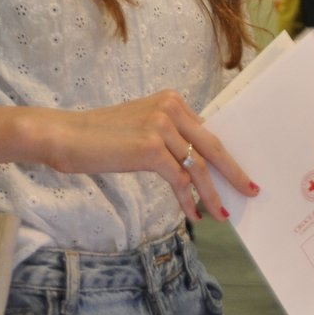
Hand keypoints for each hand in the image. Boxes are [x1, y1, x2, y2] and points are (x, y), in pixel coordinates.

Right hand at [34, 90, 256, 221]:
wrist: (63, 135)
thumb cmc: (98, 136)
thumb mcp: (140, 125)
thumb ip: (167, 134)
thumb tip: (193, 161)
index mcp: (172, 99)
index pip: (205, 132)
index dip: (223, 157)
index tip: (236, 173)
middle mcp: (171, 108)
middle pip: (212, 146)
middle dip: (233, 172)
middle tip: (250, 191)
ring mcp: (162, 126)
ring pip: (198, 166)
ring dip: (212, 194)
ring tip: (222, 213)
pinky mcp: (150, 148)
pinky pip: (179, 180)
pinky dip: (188, 200)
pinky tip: (194, 214)